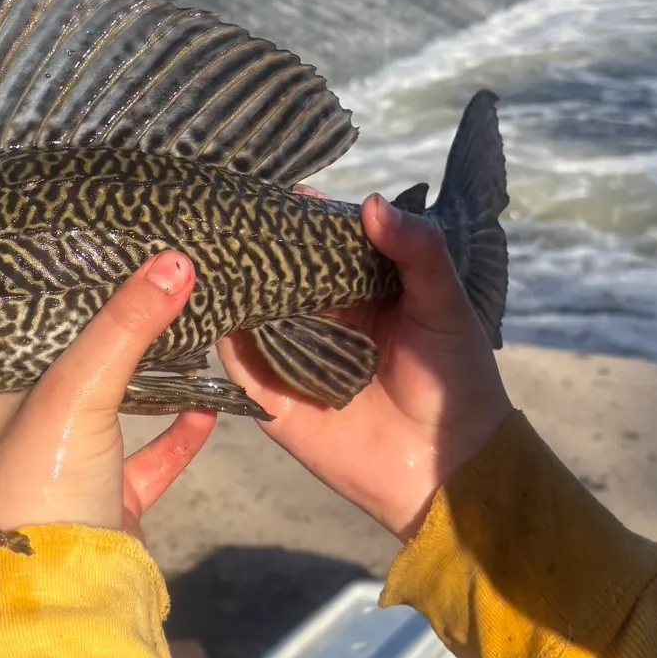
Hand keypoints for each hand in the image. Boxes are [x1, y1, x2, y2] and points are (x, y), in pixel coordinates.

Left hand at [0, 250, 215, 546]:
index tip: (84, 245)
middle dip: (107, 324)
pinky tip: (208, 404)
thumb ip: (125, 326)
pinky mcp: (106, 496)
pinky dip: (176, 430)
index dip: (45, 287)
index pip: (12, 328)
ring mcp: (63, 464)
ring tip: (179, 326)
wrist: (73, 592)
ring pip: (109, 404)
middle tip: (141, 271)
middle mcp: (17, 428)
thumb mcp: (78, 391)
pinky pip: (146, 453)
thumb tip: (175, 261)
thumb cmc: (46, 484)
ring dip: (147, 373)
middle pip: (66, 361)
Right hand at [218, 189, 512, 541]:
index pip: (320, 243)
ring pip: (249, 309)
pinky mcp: (271, 395)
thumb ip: (416, 251)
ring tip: (201, 245)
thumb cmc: (455, 380)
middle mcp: (319, 317)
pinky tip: (205, 298)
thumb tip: (369, 201)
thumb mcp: (445, 304)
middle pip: (277, 272)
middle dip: (253, 245)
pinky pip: (239, 358)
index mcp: (360, 290)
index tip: (274, 189)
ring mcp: (291, 354)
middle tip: (224, 211)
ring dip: (229, 281)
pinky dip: (221, 330)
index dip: (300, 217)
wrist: (447, 468)